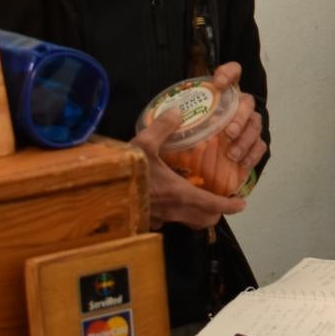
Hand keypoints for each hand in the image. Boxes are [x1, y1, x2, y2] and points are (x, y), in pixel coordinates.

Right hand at [129, 63, 256, 229]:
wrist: (93, 195)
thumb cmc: (123, 172)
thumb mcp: (143, 144)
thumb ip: (163, 127)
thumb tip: (179, 112)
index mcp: (179, 194)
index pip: (212, 205)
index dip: (229, 206)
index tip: (241, 203)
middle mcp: (172, 211)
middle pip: (203, 220)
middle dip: (215, 213)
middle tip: (220, 200)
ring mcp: (158, 219)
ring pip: (186, 222)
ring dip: (196, 215)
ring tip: (197, 199)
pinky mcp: (145, 221)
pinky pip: (167, 221)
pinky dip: (175, 214)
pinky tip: (168, 200)